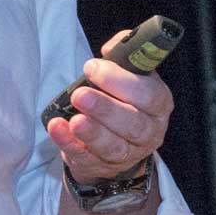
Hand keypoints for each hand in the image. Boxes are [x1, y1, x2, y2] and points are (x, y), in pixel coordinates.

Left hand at [47, 30, 174, 182]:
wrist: (113, 137)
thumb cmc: (122, 98)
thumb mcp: (129, 74)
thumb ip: (123, 55)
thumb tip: (110, 49)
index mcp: (158, 104)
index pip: (149, 95)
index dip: (121, 82)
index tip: (93, 68)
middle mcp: (148, 131)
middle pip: (133, 124)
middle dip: (105, 109)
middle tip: (80, 95)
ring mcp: (127, 153)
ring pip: (113, 146)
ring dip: (92, 132)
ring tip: (74, 120)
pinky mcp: (100, 165)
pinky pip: (84, 157)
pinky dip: (68, 143)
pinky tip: (57, 128)